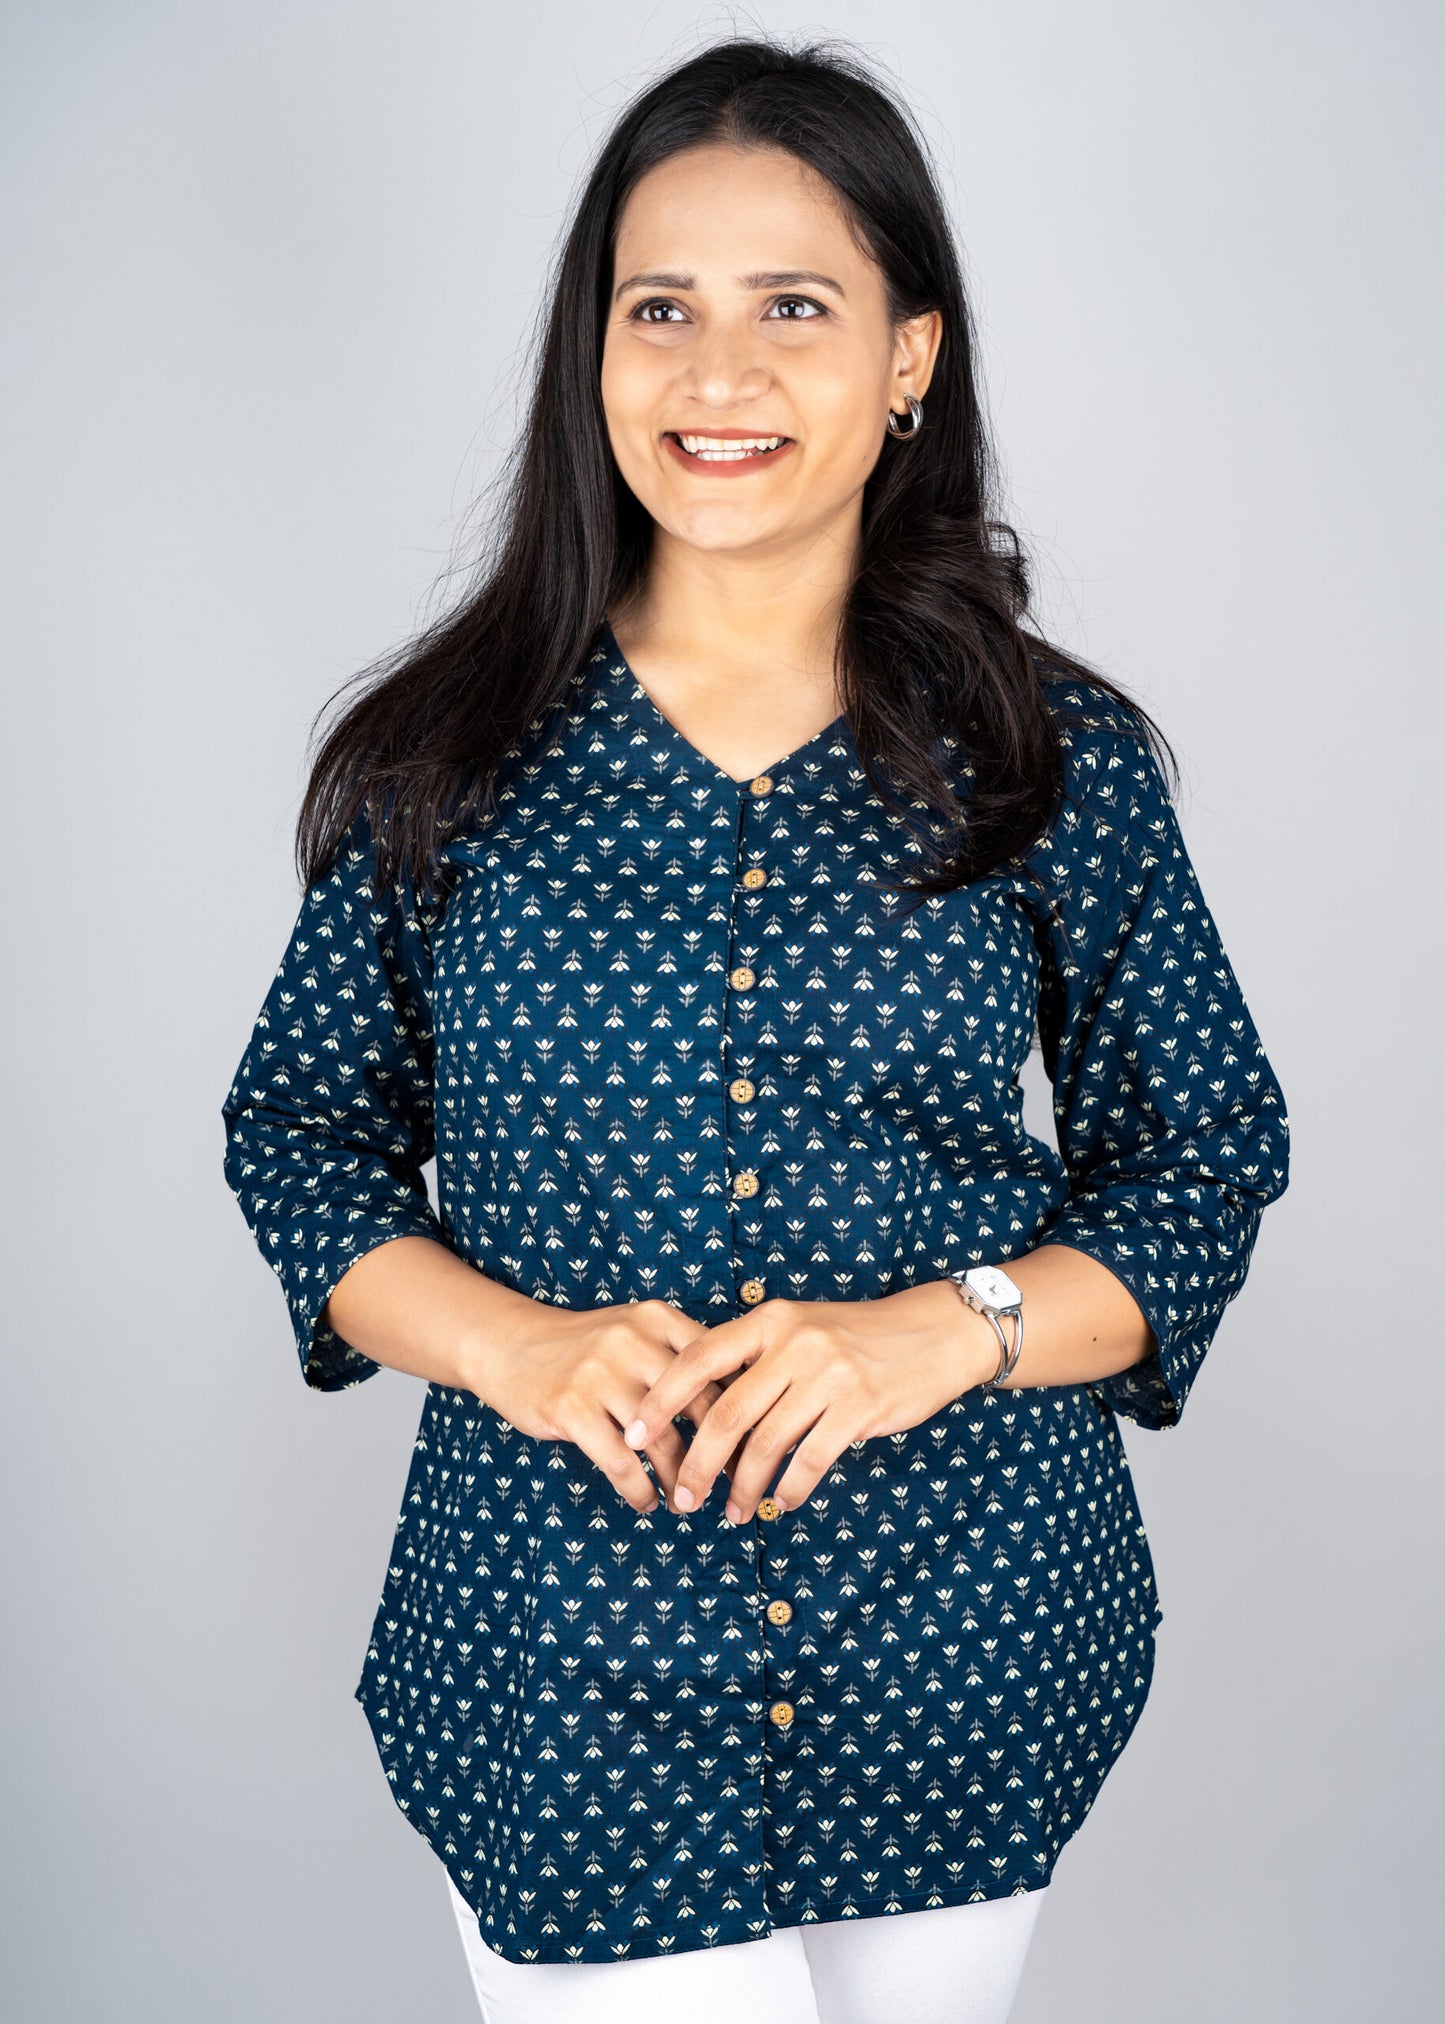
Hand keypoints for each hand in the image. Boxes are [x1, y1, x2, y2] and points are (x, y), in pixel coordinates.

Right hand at [472, 1297, 745, 1513]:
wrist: (509, 1344)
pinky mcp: (570, 1408)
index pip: (720, 1369)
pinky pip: (621, 1463)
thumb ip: (680, 1358)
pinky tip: (645, 1502)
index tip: (754, 1448)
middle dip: (720, 1456)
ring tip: (684, 1503)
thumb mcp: (634, 1332)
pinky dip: (640, 1491)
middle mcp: (633, 1341)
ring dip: (680, 1482)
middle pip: (700, 1407)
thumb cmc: (585, 1349)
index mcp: (658, 1319)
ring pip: (662, 1442)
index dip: (744, 1414)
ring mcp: (600, 1373)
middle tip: (729, 1486)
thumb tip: (741, 1409)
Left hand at [621, 1282, 999, 1521]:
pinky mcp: (858, 1406)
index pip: (698, 1358)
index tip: (635, 1434)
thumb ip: (756, 1360)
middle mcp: (793, 1343)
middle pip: (726, 1413)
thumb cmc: (858, 1338)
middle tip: (681, 1498)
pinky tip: (780, 1505)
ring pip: (766, 1443)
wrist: (934, 1333)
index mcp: (769, 1321)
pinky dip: (790, 1489)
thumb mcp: (800, 1330)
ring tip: (730, 1513)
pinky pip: (811, 1459)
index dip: (662, 1399)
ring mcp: (827, 1374)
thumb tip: (702, 1409)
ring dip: (743, 1486)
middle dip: (697, 1462)